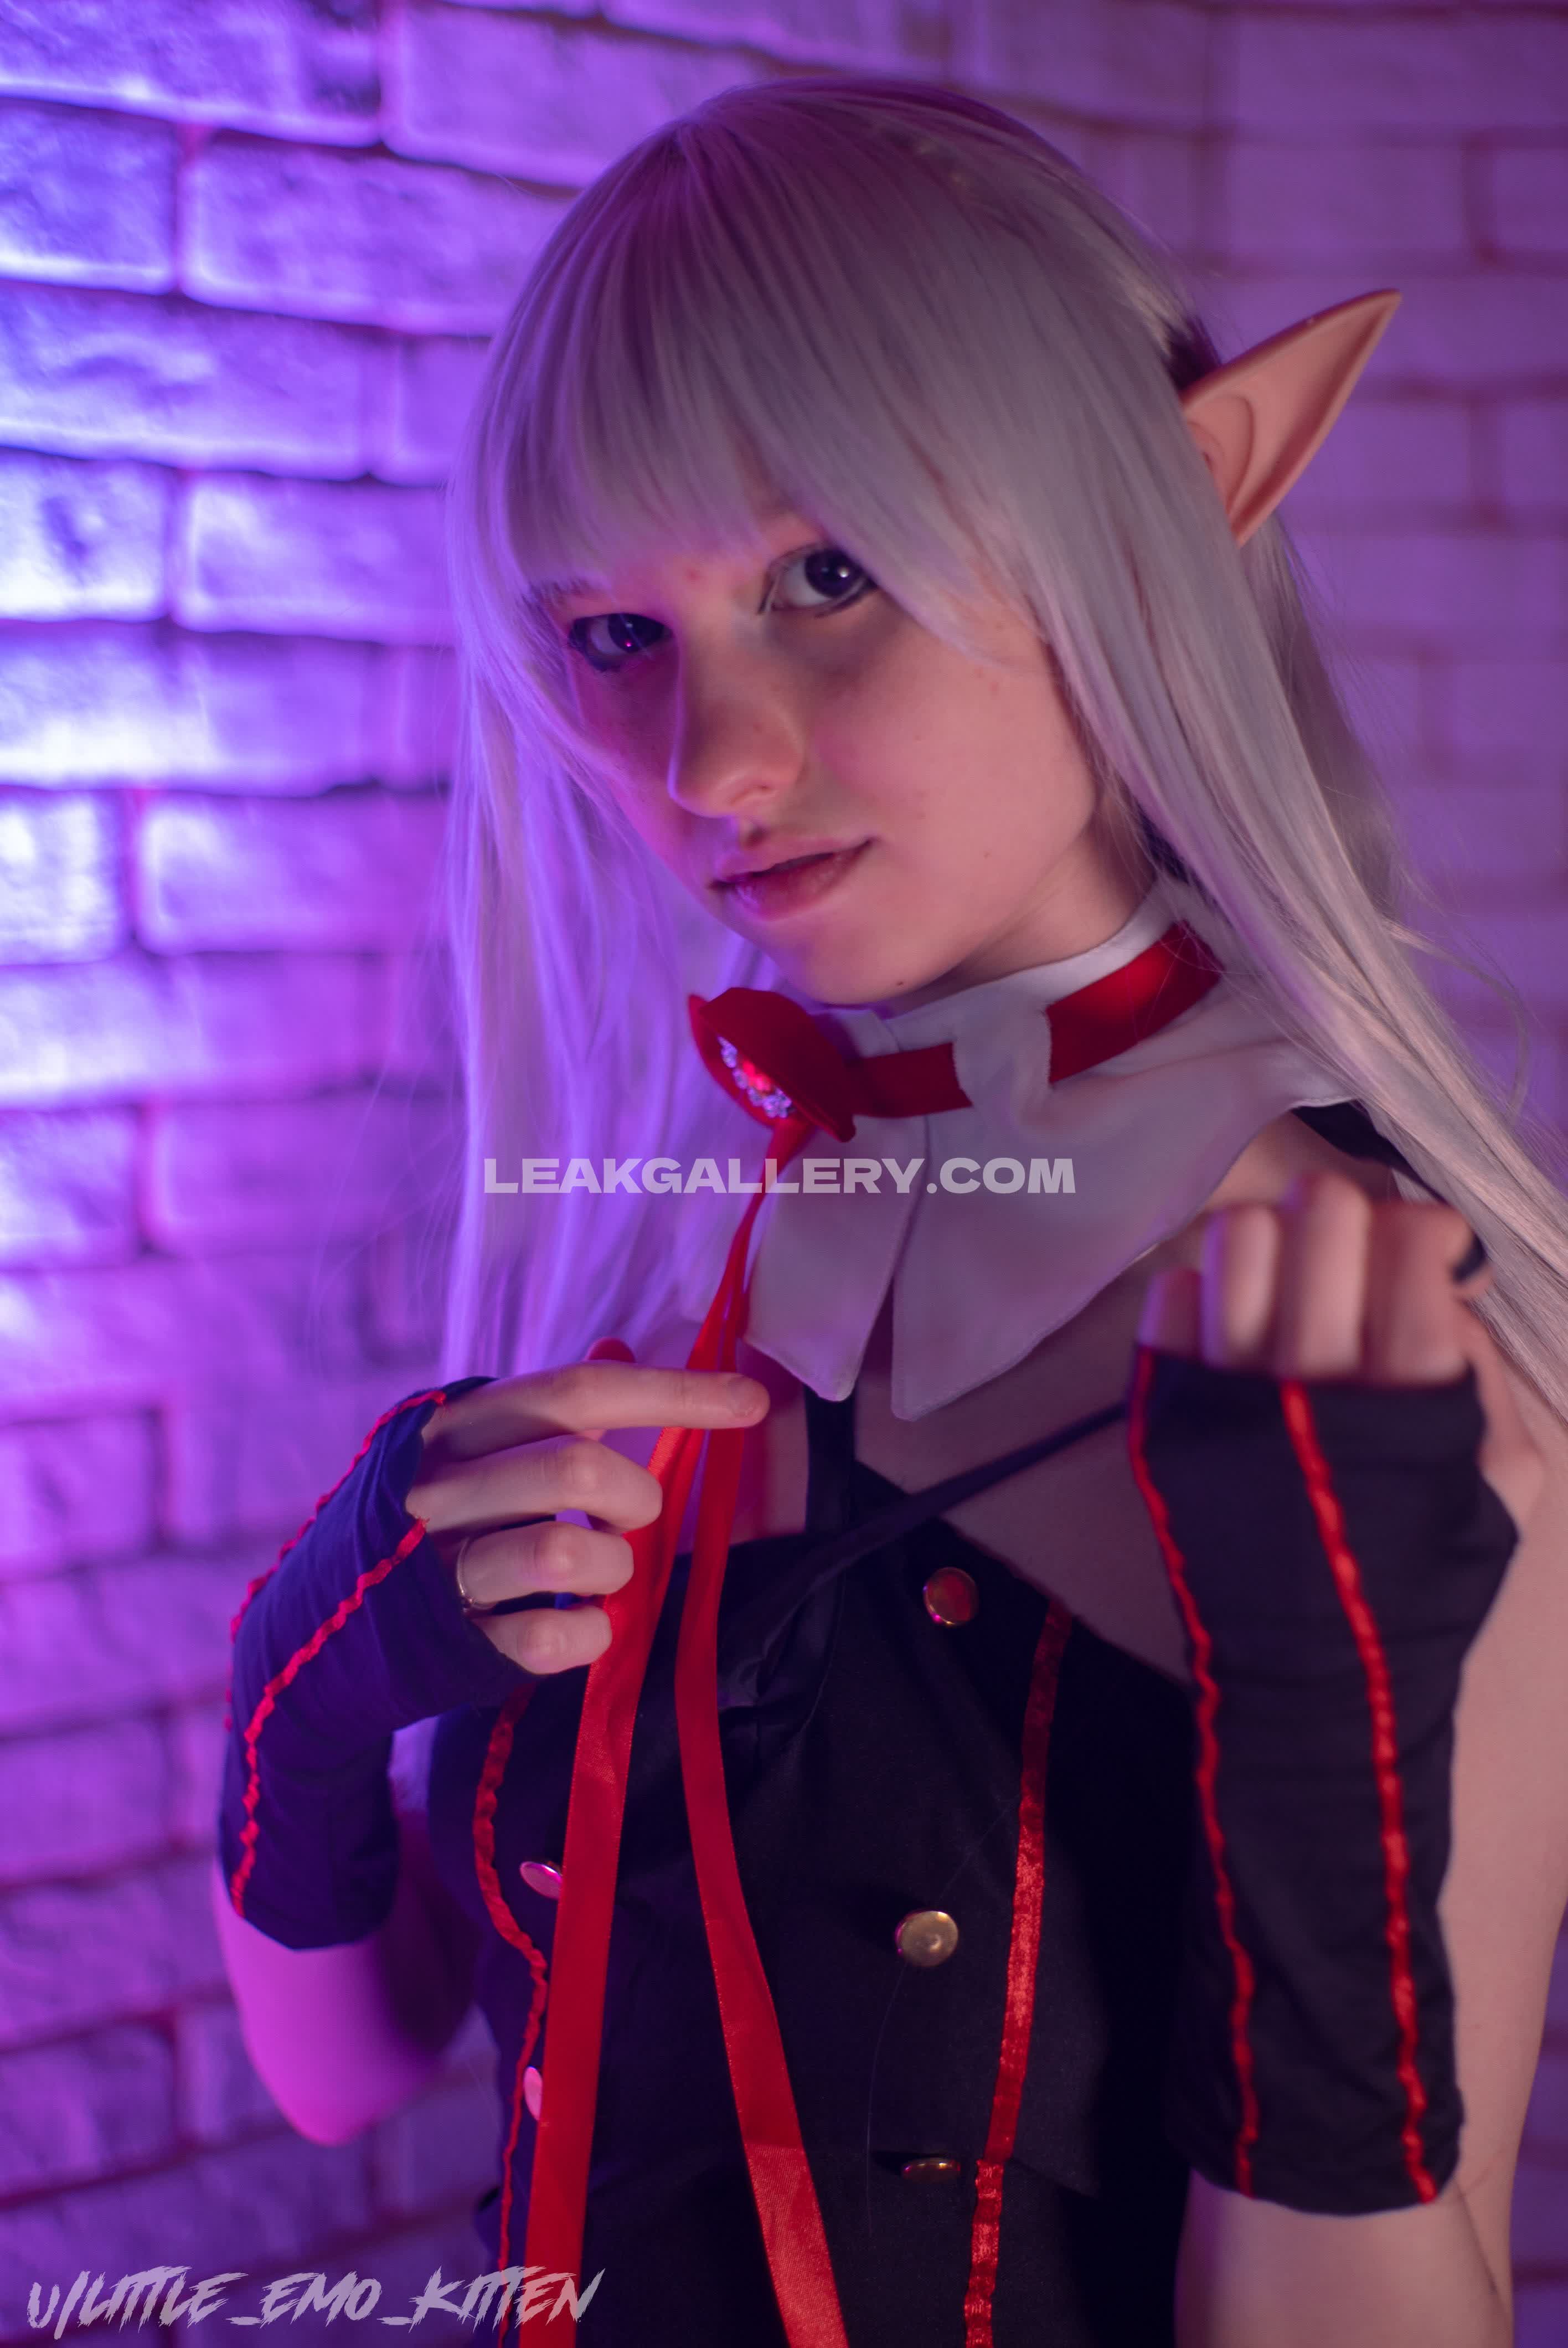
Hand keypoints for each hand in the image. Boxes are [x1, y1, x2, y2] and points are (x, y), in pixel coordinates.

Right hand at [406, 1339, 769, 1674]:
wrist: (319, 1627)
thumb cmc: (424, 1524)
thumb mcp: (469, 1450)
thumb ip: (544, 1408)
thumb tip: (620, 1344)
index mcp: (452, 1428)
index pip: (574, 1391)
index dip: (671, 1392)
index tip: (751, 1402)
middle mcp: (438, 1490)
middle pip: (576, 1467)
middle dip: (633, 1496)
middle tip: (631, 1517)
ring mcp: (439, 1569)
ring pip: (565, 1552)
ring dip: (612, 1566)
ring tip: (600, 1572)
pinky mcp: (451, 1643)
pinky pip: (553, 1637)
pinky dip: (588, 1632)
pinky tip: (578, 1622)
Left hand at [1137, 1170, 1541, 1534]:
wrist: (1318, 1669)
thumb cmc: (1421, 1571)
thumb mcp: (1502, 1479)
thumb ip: (1484, 1369)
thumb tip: (1443, 1284)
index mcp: (1408, 1397)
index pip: (1409, 1241)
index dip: (1430, 1228)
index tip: (1433, 1255)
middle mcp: (1310, 1380)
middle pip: (1317, 1215)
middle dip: (1351, 1217)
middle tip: (1358, 1255)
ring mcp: (1227, 1390)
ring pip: (1237, 1236)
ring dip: (1276, 1241)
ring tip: (1293, 1283)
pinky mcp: (1165, 1409)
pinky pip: (1170, 1294)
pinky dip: (1207, 1292)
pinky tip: (1236, 1328)